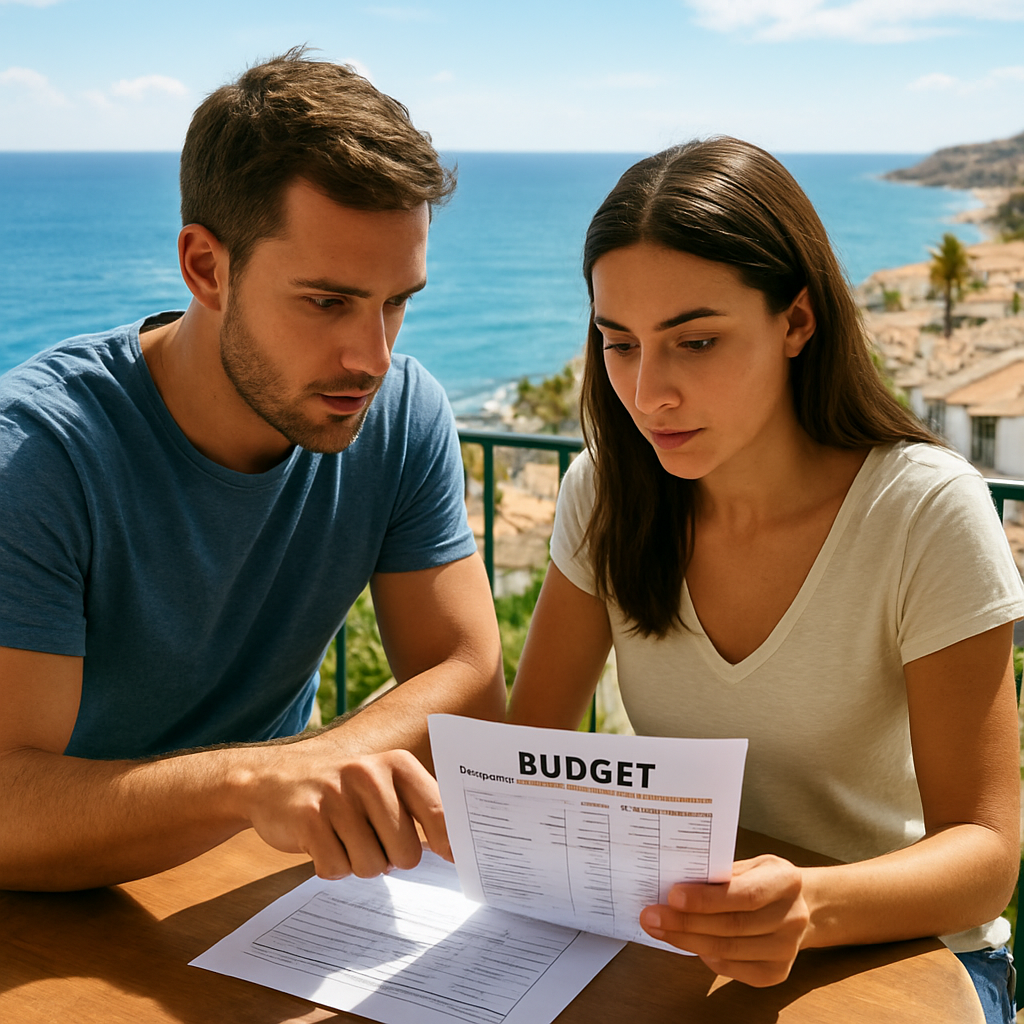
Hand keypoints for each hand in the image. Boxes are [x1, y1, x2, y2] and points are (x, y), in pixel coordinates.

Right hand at [242, 741, 450, 880]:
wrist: (272, 778)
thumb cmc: (342, 791)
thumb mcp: (383, 784)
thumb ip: (419, 808)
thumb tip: (458, 848)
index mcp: (397, 763)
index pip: (438, 811)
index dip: (450, 843)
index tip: (456, 860)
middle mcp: (370, 774)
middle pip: (406, 853)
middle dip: (391, 859)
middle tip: (371, 840)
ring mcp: (338, 795)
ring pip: (372, 867)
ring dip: (358, 864)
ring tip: (344, 837)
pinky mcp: (309, 819)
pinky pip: (336, 869)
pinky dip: (331, 866)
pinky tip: (321, 841)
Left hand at [639, 855, 810, 986]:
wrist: (803, 906)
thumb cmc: (766, 880)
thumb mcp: (751, 864)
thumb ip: (721, 874)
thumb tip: (676, 882)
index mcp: (786, 881)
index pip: (744, 894)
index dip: (707, 898)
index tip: (673, 896)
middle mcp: (792, 917)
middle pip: (732, 926)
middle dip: (686, 922)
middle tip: (652, 915)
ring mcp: (787, 949)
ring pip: (727, 950)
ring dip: (686, 940)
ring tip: (659, 928)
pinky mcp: (776, 972)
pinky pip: (731, 968)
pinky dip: (704, 956)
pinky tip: (686, 942)